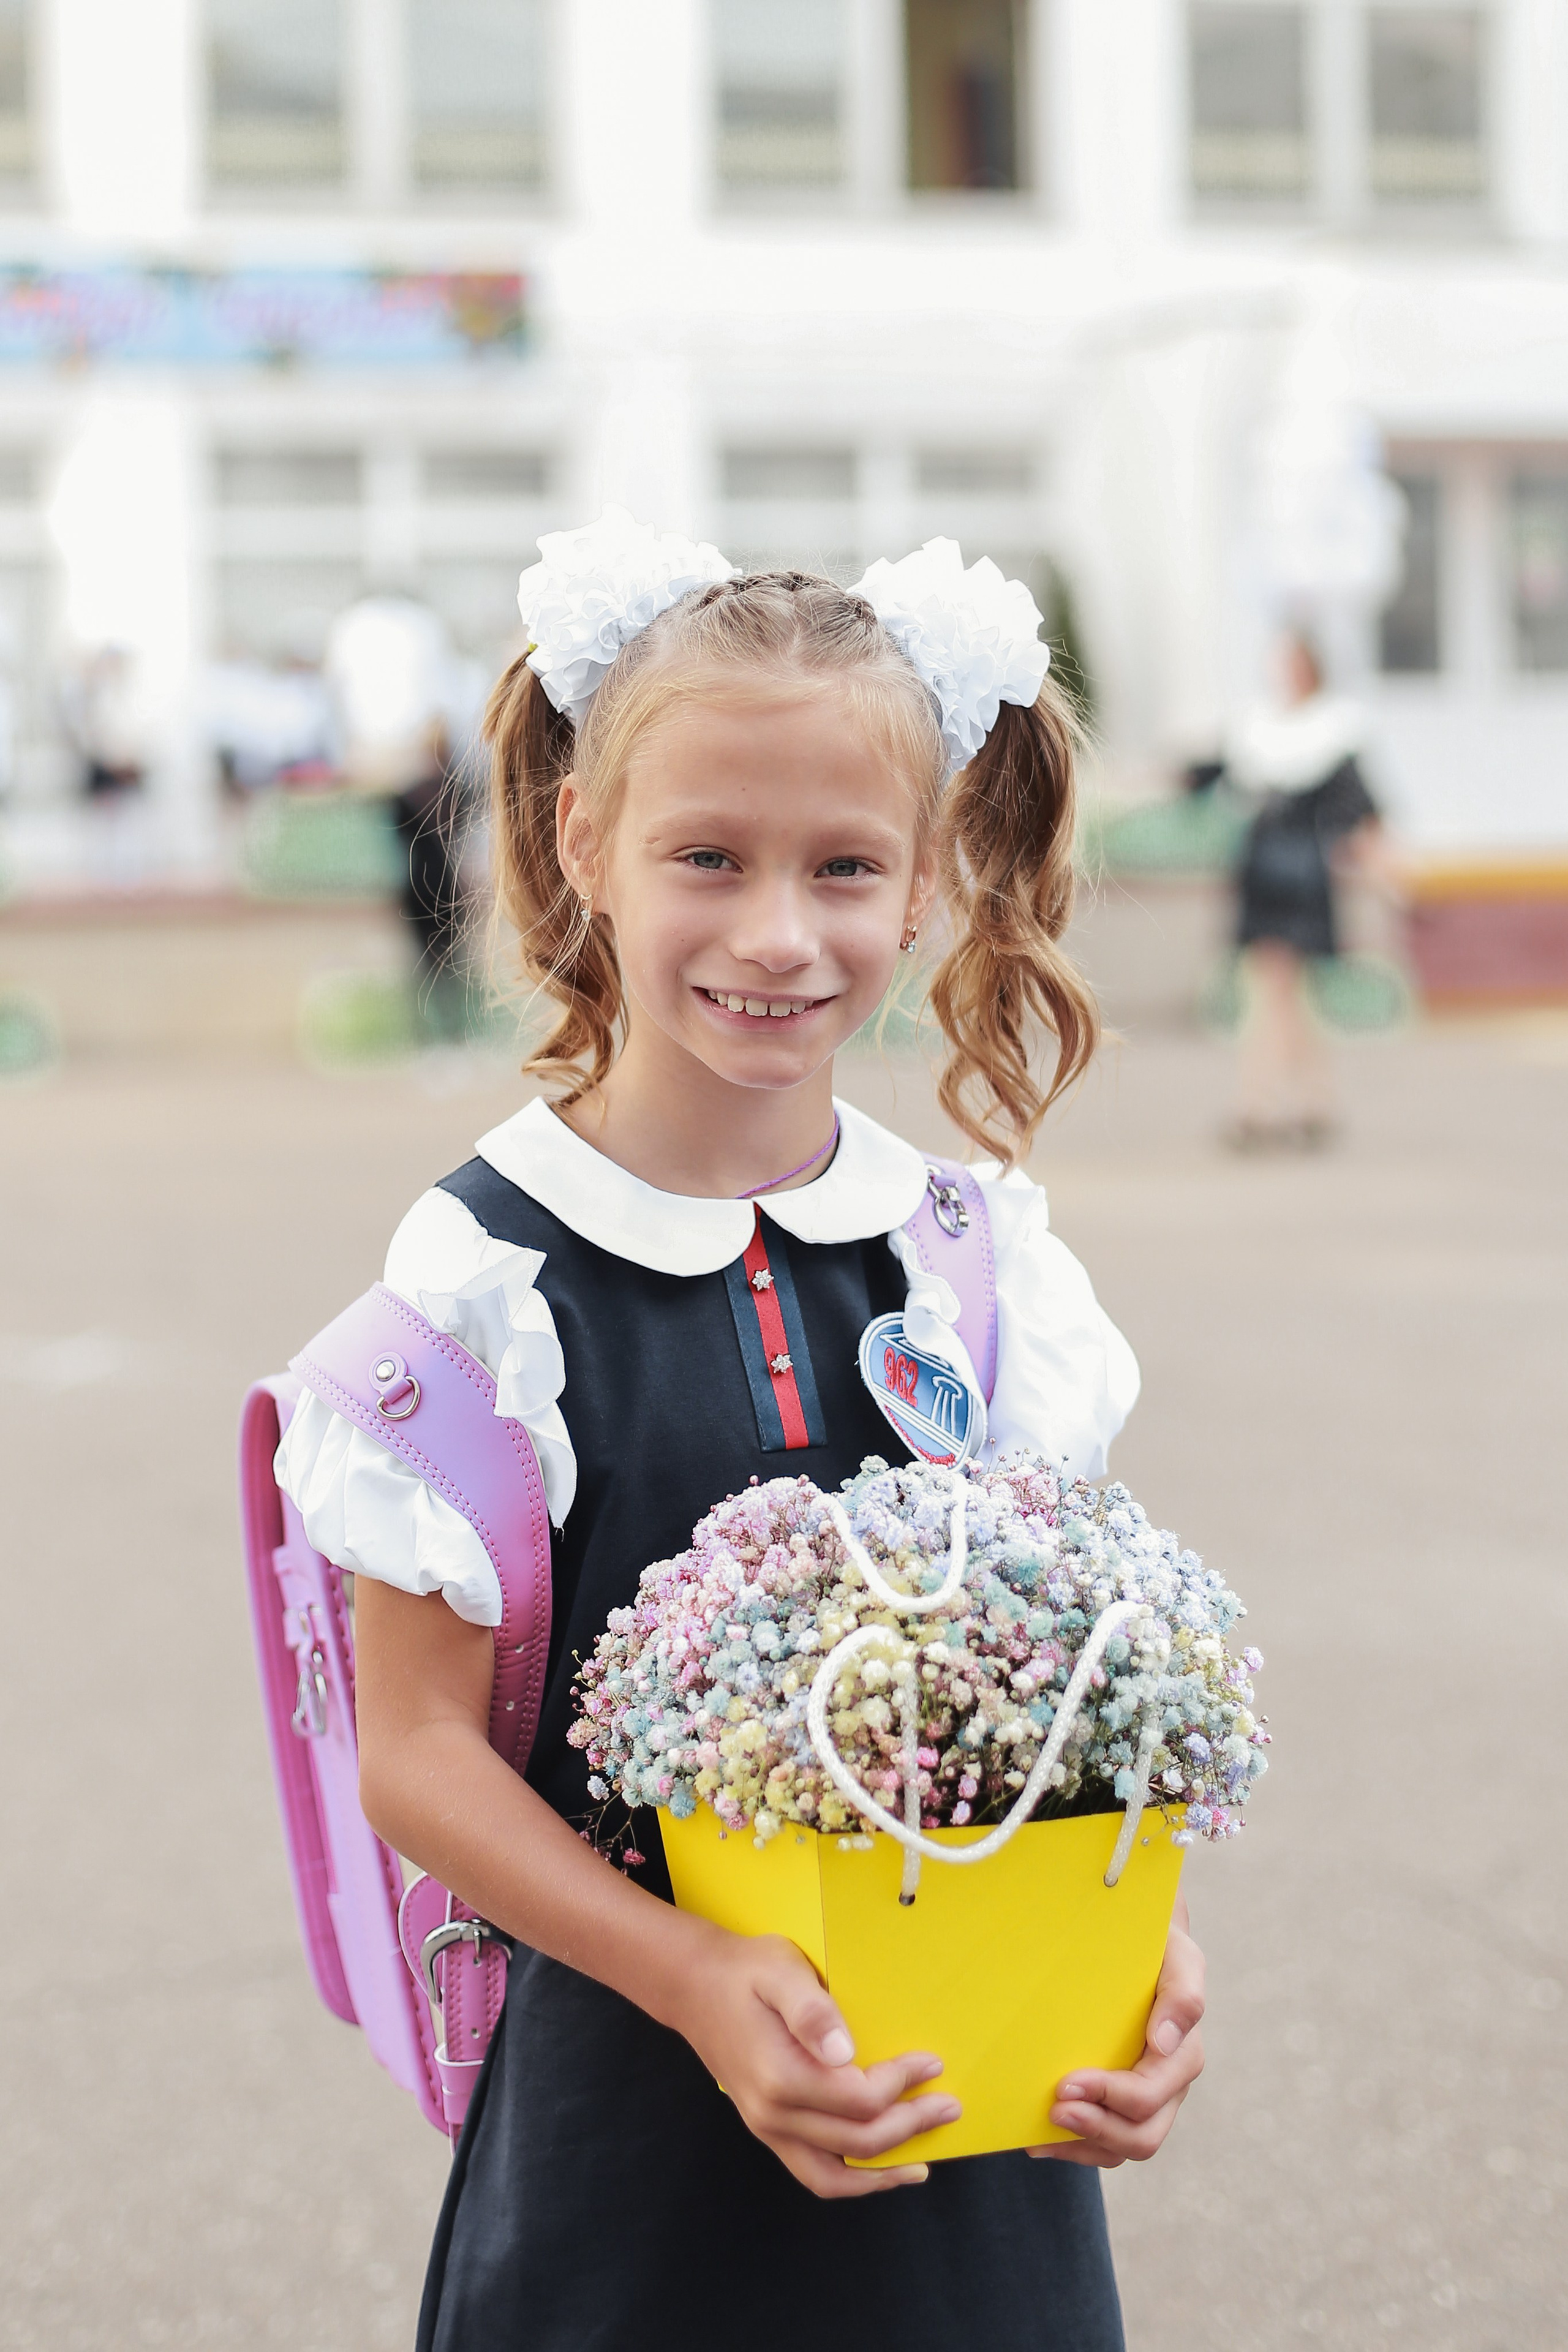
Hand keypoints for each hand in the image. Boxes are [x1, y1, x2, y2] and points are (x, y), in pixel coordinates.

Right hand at [675, 1927, 960, 2198]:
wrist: (694, 1985)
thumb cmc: (744, 1972)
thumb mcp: (780, 1971)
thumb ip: (812, 2011)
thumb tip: (845, 2051)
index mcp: (781, 2076)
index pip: (859, 2099)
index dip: (901, 2083)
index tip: (931, 2062)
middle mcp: (773, 2114)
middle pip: (856, 2141)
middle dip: (909, 2125)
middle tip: (948, 2106)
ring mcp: (767, 2127)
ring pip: (833, 2176)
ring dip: (882, 2171)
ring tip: (921, 2164)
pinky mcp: (767, 2128)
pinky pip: (813, 2172)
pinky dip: (851, 2178)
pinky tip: (876, 2168)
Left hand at [1028, 1906, 1205, 2167]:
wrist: (1140, 1948)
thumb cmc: (1157, 1950)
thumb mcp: (1178, 1957)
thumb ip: (1183, 1994)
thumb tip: (1164, 2043)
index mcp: (1182, 2055)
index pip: (1148, 2093)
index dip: (1108, 2097)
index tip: (1065, 2084)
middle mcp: (1169, 2086)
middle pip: (1141, 2135)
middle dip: (1095, 2128)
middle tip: (1053, 2110)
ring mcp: (1149, 2102)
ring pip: (1122, 2148)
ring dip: (1081, 2146)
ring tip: (1040, 2134)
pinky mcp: (1124, 2106)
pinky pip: (1106, 2144)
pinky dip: (1074, 2147)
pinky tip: (1038, 2140)